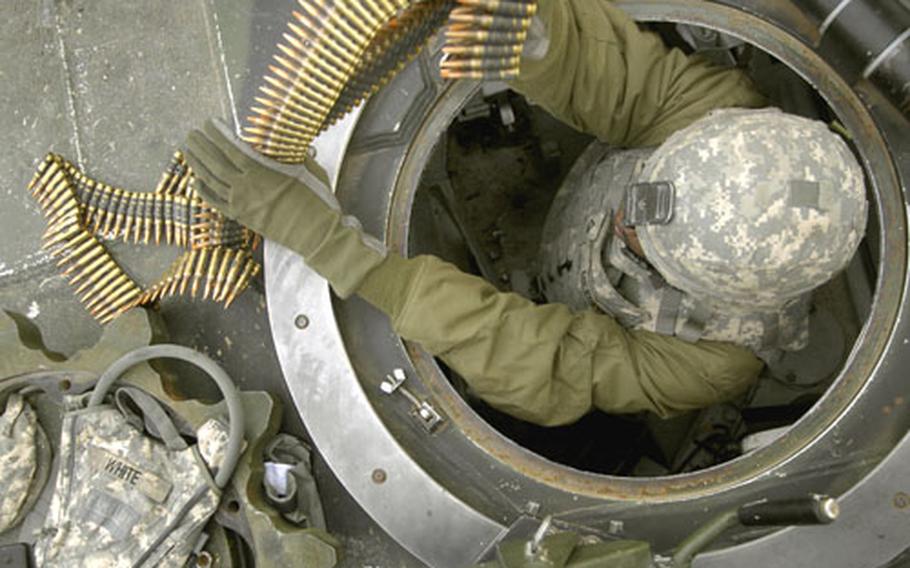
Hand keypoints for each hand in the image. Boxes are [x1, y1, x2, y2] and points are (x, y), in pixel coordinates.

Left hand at [182, 118, 386, 297]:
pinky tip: (195, 181)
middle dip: (201, 146)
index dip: (217, 134)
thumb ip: (294, 154)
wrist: (315, 234)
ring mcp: (241, 204)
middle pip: (215, 163)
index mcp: (261, 172)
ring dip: (197, 165)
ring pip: (211, 181)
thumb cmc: (316, 200)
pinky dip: (204, 191)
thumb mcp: (309, 170)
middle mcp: (246, 187)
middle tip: (191, 134)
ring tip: (187, 152)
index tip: (209, 123)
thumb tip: (290, 142)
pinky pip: (216, 203)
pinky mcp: (242, 218)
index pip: (231, 148)